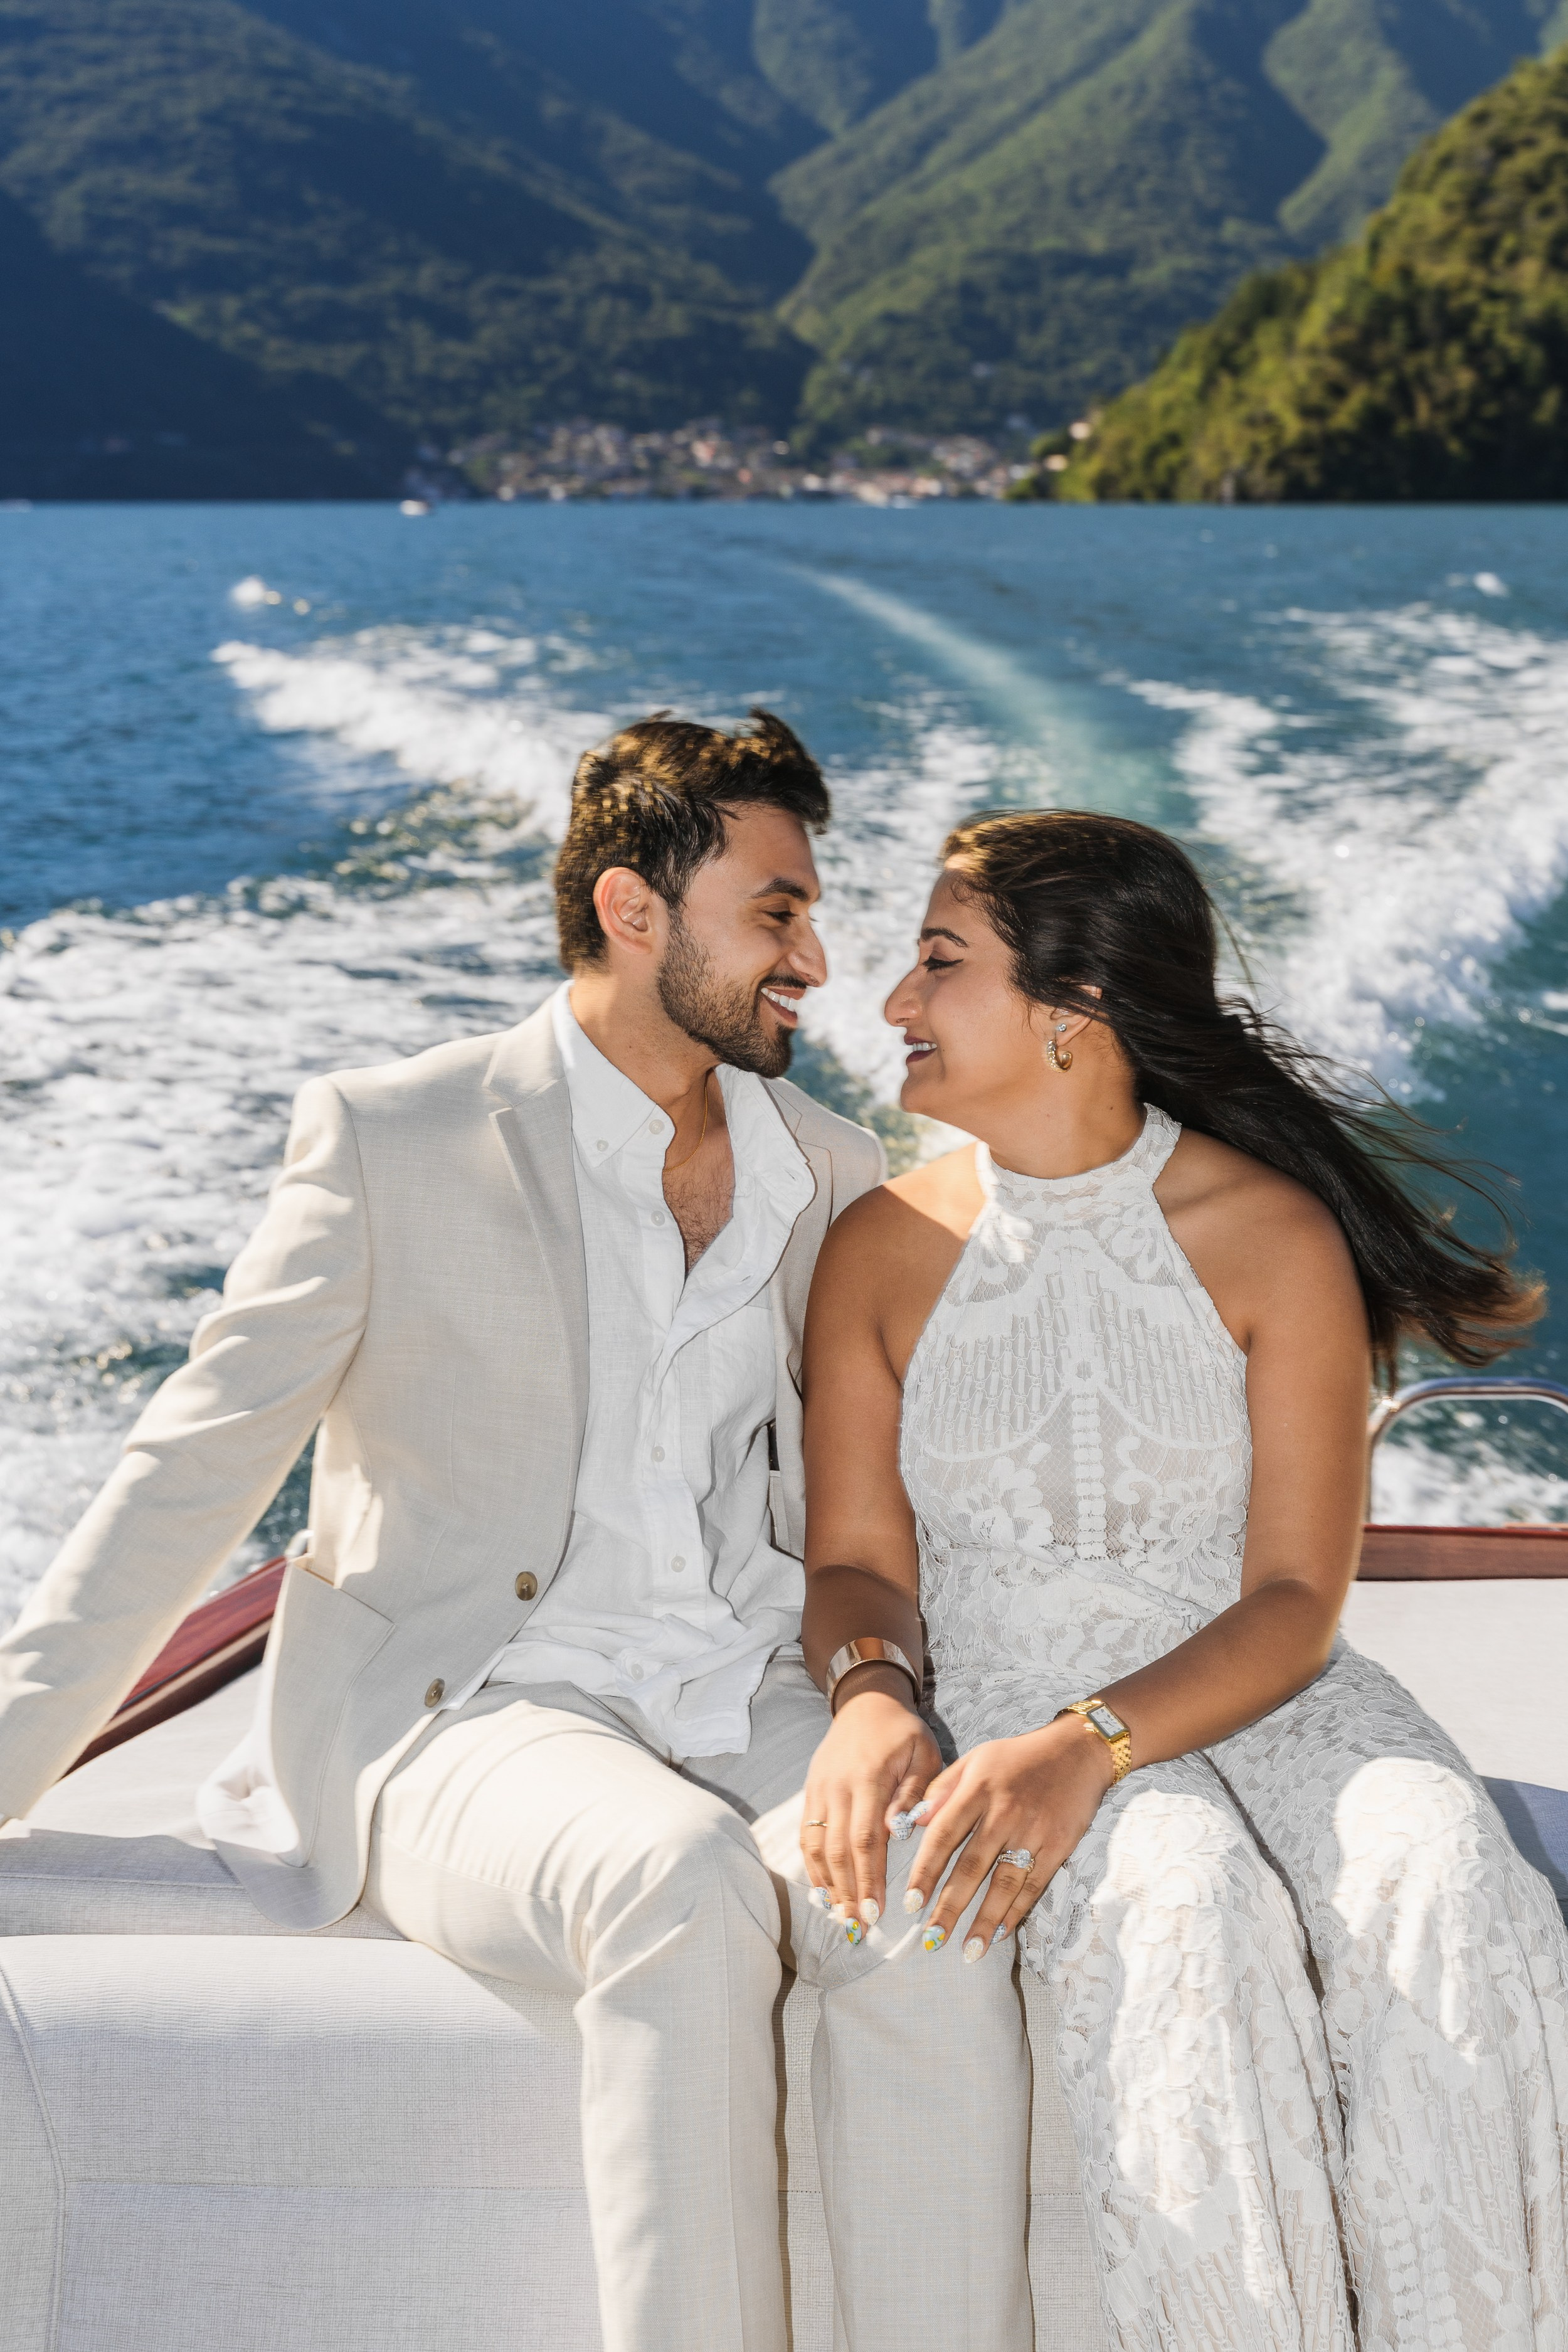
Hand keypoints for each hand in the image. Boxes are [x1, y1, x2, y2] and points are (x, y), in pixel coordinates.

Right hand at [800, 1674, 941, 1933]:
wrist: (866, 1702)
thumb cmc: (903, 1732)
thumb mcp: (923, 1752)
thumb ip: (915, 1792)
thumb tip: (900, 1831)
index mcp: (869, 1779)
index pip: (865, 1839)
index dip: (868, 1879)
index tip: (876, 1912)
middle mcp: (838, 1788)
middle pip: (837, 1850)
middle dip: (848, 1892)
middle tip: (858, 1927)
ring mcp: (819, 1791)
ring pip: (816, 1846)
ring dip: (827, 1885)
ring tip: (840, 1917)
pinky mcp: (810, 1793)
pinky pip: (806, 1835)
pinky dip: (812, 1865)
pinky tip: (822, 1890)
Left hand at [908, 1713, 1113, 1959]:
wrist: (1077, 1751)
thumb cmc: (1017, 1757)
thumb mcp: (975, 1760)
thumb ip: (942, 1789)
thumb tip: (913, 1823)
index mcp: (978, 1788)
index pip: (944, 1835)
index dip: (925, 1870)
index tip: (910, 1902)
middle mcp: (1004, 1812)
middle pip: (972, 1867)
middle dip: (950, 1906)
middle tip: (931, 1939)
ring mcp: (1034, 1831)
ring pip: (1004, 1883)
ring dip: (984, 1920)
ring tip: (967, 1951)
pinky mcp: (1059, 1845)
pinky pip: (1034, 1884)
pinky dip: (1017, 1911)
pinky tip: (1000, 1933)